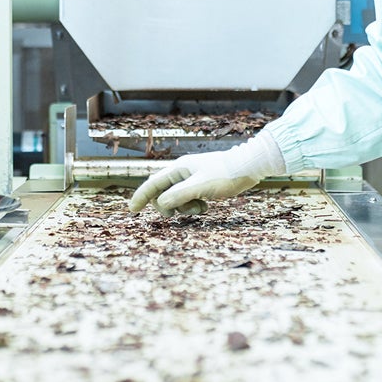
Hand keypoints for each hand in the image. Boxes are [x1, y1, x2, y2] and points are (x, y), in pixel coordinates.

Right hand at [128, 133, 286, 215]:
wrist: (249, 166)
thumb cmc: (225, 174)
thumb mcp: (200, 187)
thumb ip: (178, 196)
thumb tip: (161, 204)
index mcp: (178, 168)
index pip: (153, 183)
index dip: (141, 196)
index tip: (132, 210)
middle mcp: (182, 171)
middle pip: (162, 193)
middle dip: (168, 206)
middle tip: (178, 215)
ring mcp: (192, 177)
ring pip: (176, 198)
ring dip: (184, 208)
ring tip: (200, 208)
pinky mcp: (202, 184)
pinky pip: (189, 198)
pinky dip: (193, 205)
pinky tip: (206, 205)